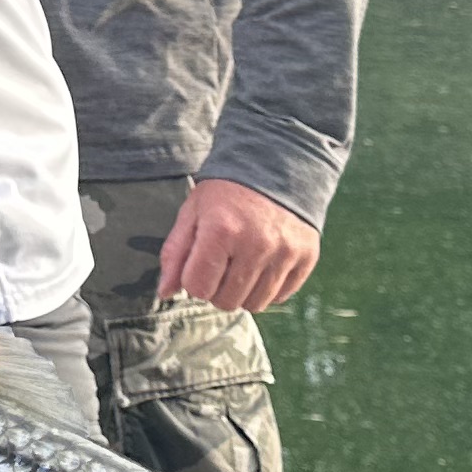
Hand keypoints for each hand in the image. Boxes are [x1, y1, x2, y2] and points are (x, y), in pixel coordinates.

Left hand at [158, 176, 318, 313]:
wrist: (276, 167)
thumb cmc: (226, 193)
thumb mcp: (192, 212)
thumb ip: (175, 253)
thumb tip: (164, 292)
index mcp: (221, 231)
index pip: (198, 288)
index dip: (194, 279)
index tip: (200, 263)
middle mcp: (256, 244)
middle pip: (226, 301)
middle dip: (217, 288)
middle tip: (222, 263)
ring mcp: (285, 252)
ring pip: (255, 304)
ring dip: (243, 291)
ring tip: (241, 265)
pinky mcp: (306, 257)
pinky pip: (281, 296)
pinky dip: (269, 287)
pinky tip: (264, 263)